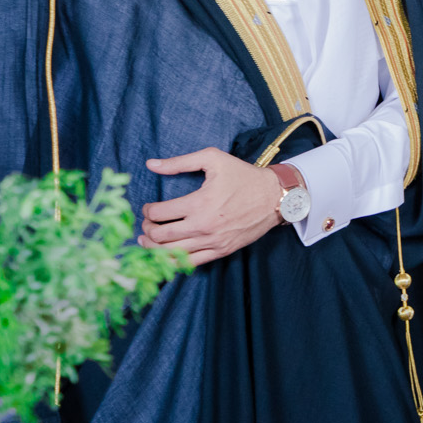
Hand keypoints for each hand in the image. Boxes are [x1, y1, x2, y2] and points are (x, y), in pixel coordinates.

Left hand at [140, 147, 285, 264]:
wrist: (275, 197)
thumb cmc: (244, 176)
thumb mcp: (214, 159)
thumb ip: (180, 162)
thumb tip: (150, 164)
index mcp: (198, 203)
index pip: (158, 213)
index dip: (147, 210)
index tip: (148, 208)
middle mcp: (203, 226)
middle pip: (160, 235)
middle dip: (147, 229)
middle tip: (147, 223)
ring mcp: (212, 241)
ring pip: (171, 252)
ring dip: (154, 247)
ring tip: (149, 239)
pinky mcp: (221, 251)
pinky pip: (190, 263)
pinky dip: (173, 261)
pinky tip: (166, 254)